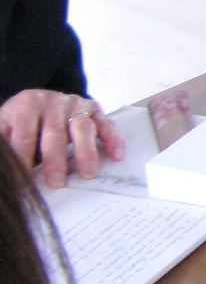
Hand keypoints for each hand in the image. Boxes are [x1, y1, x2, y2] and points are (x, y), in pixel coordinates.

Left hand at [0, 89, 124, 187]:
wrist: (38, 101)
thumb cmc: (19, 121)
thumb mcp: (3, 126)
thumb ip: (4, 142)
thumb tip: (5, 164)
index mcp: (27, 104)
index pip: (25, 135)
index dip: (24, 159)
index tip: (25, 180)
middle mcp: (54, 101)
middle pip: (55, 133)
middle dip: (56, 160)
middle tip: (56, 183)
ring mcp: (76, 104)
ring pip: (83, 127)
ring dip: (86, 151)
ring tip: (87, 174)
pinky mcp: (94, 108)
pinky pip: (106, 123)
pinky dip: (112, 139)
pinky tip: (115, 155)